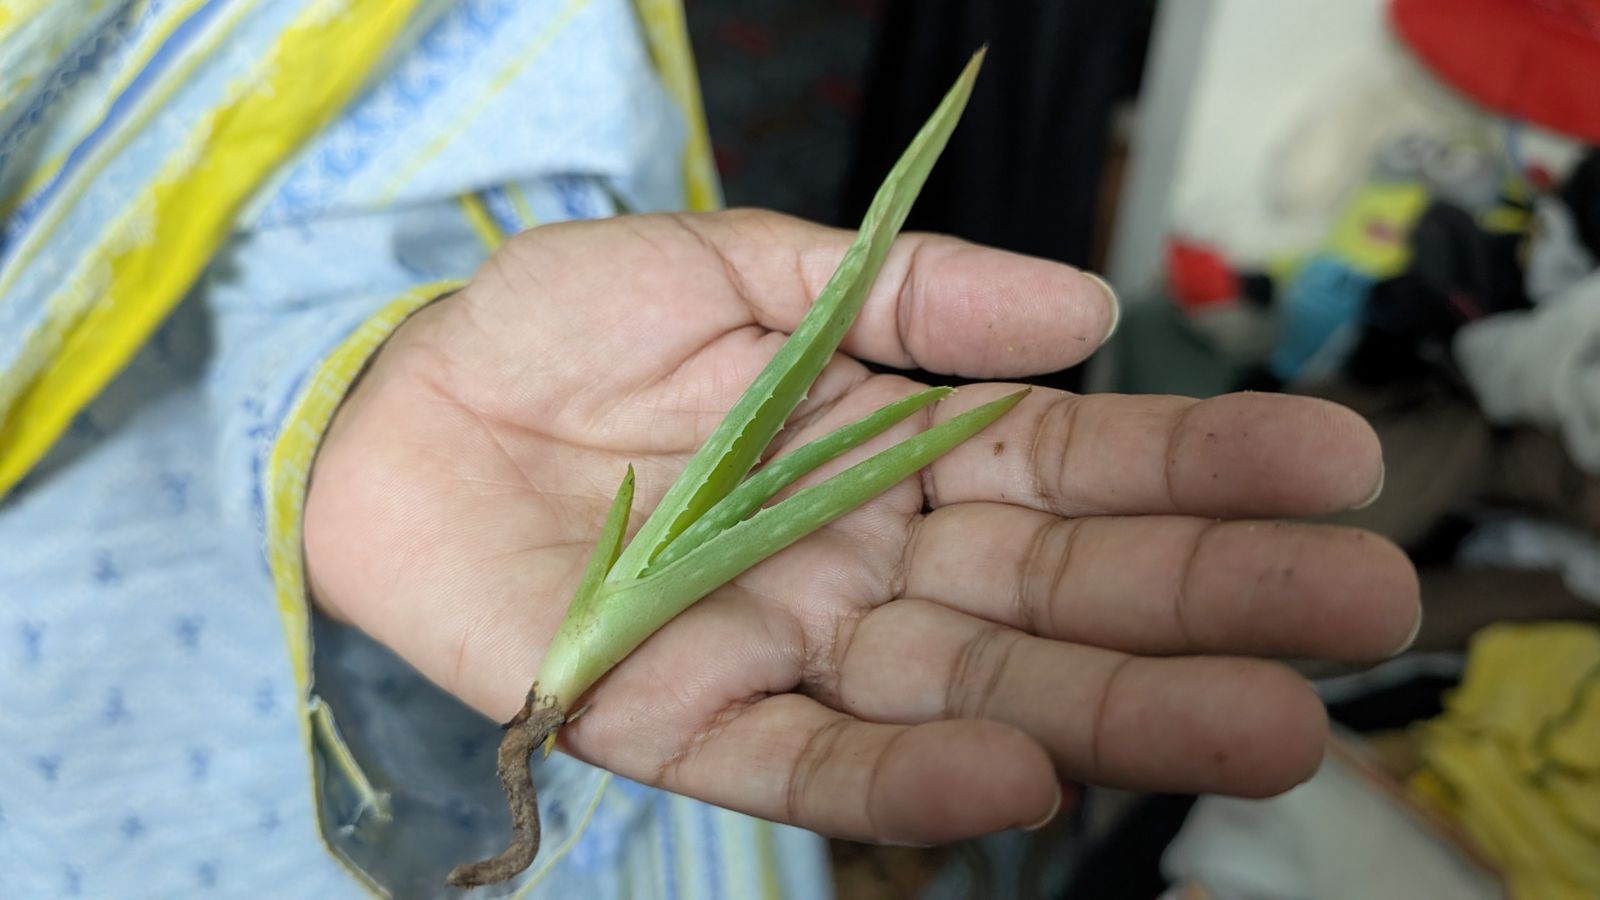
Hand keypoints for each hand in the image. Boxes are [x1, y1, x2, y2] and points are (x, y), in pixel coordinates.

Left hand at [305, 210, 1416, 843]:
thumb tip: (1089, 309)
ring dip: (1114, 708)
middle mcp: (869, 559)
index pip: (1075, 468)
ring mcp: (790, 647)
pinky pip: (813, 759)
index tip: (1334, 463)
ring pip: (974, 688)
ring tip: (1263, 726)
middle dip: (1208, 601)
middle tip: (1359, 608)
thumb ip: (908, 295)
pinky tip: (1022, 773)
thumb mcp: (740, 267)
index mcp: (895, 448)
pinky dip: (913, 771)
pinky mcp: (688, 717)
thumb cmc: (561, 331)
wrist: (394, 411)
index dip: (1201, 468)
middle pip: (1058, 592)